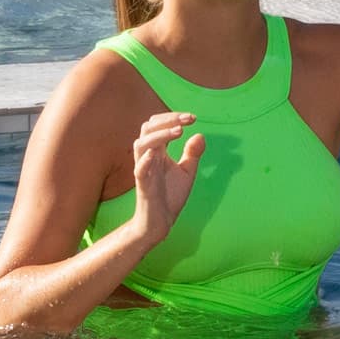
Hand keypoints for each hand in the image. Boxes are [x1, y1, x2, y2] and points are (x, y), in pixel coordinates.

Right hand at [129, 111, 203, 244]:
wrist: (162, 220)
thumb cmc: (171, 194)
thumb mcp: (187, 171)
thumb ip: (192, 153)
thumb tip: (200, 134)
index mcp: (158, 152)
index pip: (159, 125)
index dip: (174, 118)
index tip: (193, 118)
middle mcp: (148, 157)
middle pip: (147, 129)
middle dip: (168, 120)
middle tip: (189, 119)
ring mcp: (144, 170)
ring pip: (140, 145)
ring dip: (159, 135)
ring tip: (179, 131)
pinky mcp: (143, 186)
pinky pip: (139, 171)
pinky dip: (145, 160)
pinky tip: (156, 153)